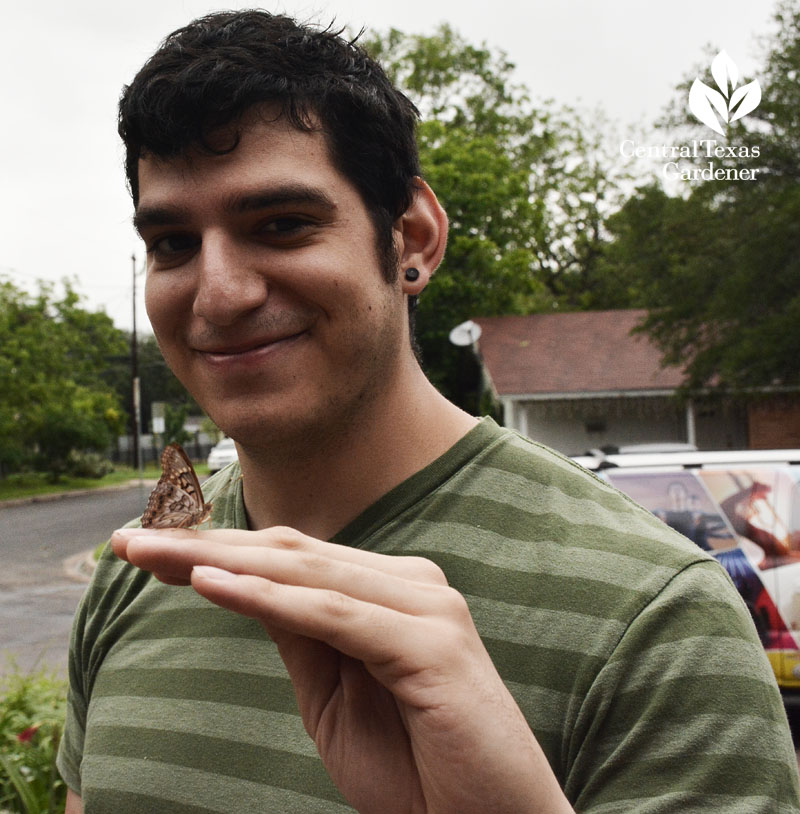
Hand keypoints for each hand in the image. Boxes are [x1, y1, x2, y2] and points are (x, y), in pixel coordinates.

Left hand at [111, 527, 572, 813]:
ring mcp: (426, 607)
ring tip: (149, 553)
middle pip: (291, 553)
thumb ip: (301, 637)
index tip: (152, 548)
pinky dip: (267, 599)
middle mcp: (412, 585)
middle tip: (129, 541)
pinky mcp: (431, 643)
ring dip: (220, 561)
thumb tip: (245, 588)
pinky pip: (332, 614)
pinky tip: (208, 584)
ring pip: (305, 573)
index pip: (293, 559)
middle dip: (204, 545)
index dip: (220, 549)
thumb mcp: (334, 699)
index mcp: (392, 592)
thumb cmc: (417, 771)